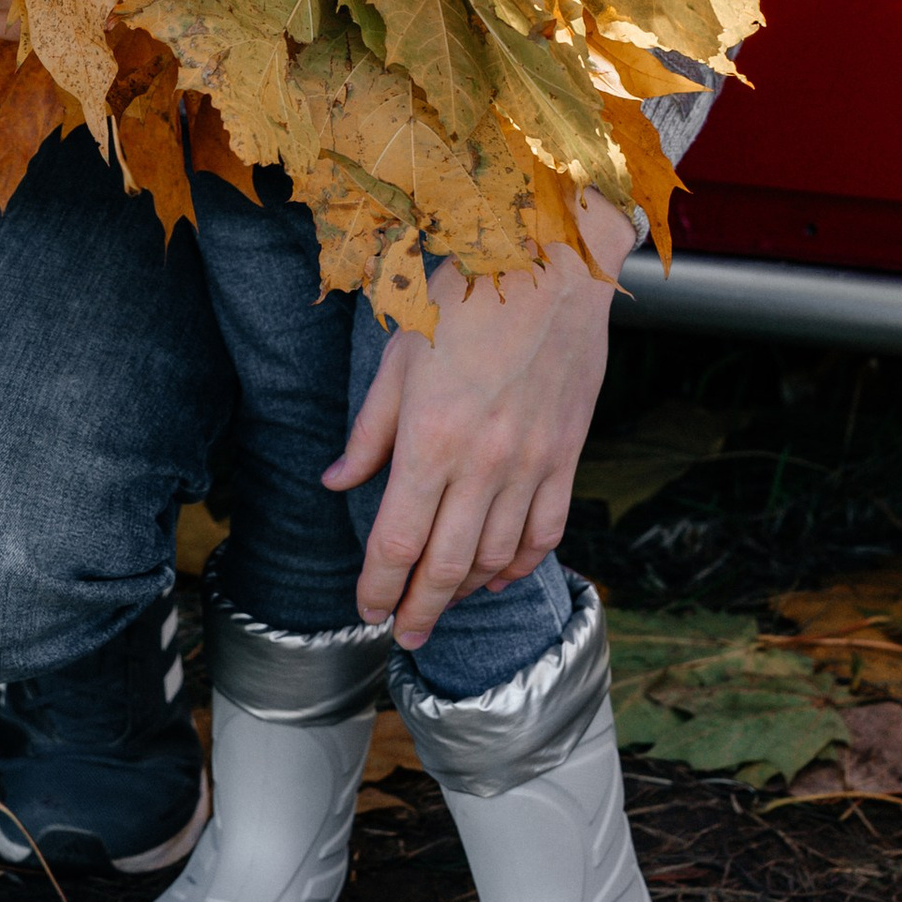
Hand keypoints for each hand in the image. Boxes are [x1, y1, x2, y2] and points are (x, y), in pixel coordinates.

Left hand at [326, 193, 632, 650]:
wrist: (553, 266)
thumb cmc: (467, 297)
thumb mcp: (399, 356)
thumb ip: (369, 431)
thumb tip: (336, 482)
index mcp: (430, 439)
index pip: (396, 542)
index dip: (377, 588)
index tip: (366, 610)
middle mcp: (482, 465)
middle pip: (443, 566)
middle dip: (417, 610)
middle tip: (402, 635)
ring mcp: (530, 466)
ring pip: (494, 558)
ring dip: (463, 592)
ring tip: (441, 605)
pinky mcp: (566, 458)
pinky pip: (544, 533)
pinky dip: (519, 565)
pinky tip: (498, 575)